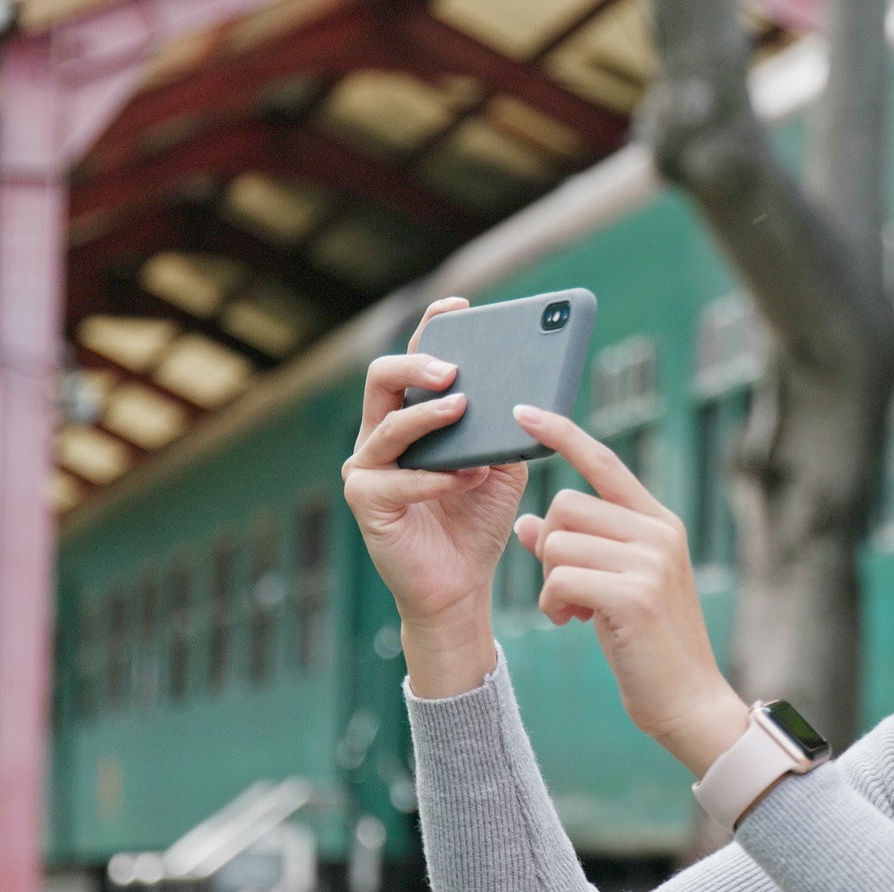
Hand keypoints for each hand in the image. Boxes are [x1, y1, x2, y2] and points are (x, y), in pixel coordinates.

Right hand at [342, 297, 527, 630]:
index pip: (413, 360)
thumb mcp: (502, 465)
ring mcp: (368, 468)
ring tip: (461, 407)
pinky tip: (467, 476)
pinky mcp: (367, 504)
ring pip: (386, 425)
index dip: (431, 327)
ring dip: (426, 416)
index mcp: (411, 417)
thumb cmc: (478, 520)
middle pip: (382, 379)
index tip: (459, 304)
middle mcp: (380, 435)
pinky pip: (397, 480)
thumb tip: (526, 393)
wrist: (461, 584)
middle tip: (453, 368)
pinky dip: (435, 477)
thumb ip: (505, 429)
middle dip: (416, 365)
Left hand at [508, 404, 744, 743]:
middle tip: (565, 592)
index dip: (563, 433)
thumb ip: (577, 550)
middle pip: (566, 505)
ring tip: (573, 613)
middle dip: (549, 548)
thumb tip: (526, 523)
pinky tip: (572, 624)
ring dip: (549, 582)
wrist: (688, 701)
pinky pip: (559, 576)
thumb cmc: (648, 647)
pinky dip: (552, 603)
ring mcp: (649, 561)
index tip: (523, 411)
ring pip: (557, 541)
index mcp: (660, 523)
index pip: (605, 462)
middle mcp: (659, 532)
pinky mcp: (633, 593)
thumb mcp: (613, 588)